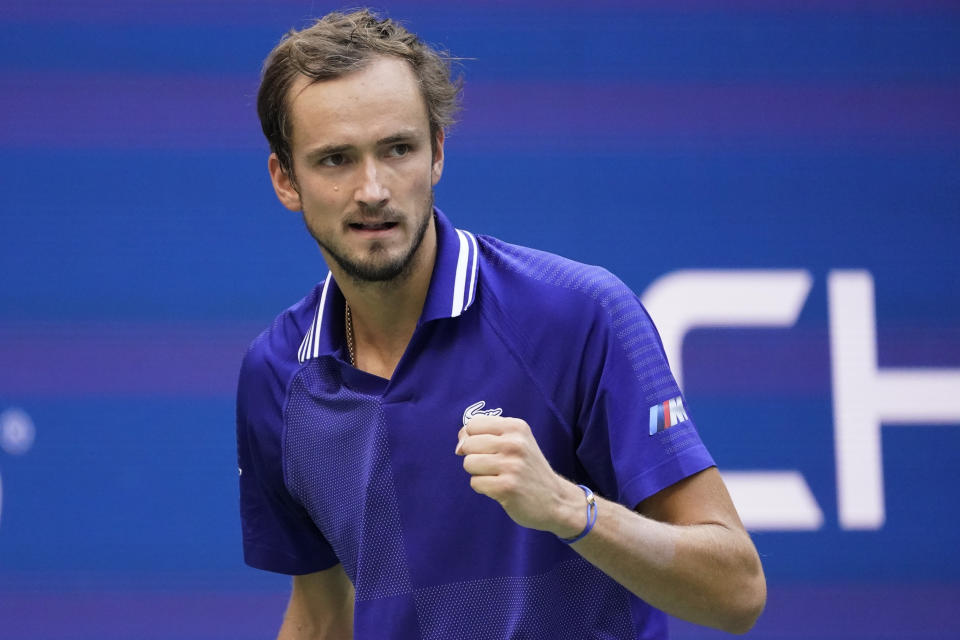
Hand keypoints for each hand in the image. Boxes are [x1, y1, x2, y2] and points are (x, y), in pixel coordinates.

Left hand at [455, 415, 584, 536]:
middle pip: (468, 444)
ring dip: (478, 473)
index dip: (470, 437)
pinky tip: (499, 488)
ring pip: (469, 463)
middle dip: (473, 457)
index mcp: (516, 427)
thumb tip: (459, 445)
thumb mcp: (517, 441)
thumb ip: (487, 435)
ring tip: (497, 476)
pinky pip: (475, 483)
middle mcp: (515, 443)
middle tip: (493, 465)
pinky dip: (483, 488)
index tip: (481, 448)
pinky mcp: (506, 487)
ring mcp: (511, 465)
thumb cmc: (529, 469)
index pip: (473, 424)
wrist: (556, 499)